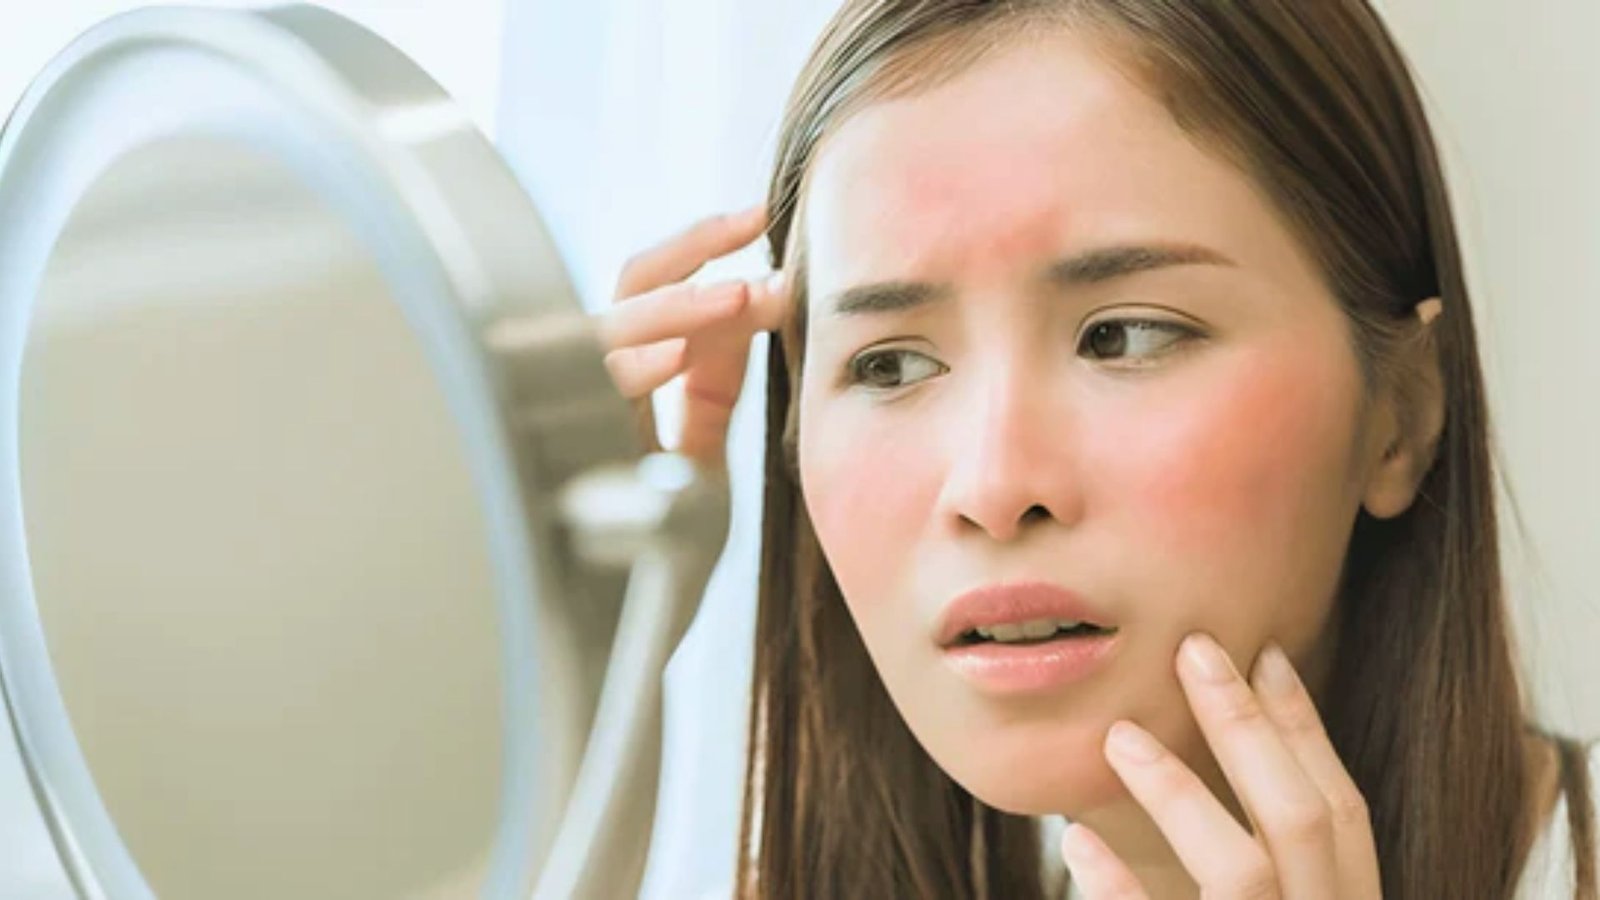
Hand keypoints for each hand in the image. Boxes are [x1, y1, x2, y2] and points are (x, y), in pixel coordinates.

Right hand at [597, 204, 791, 469]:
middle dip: (691, 248)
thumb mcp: (711, 404)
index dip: (701, 239)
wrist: (656, 563)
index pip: (651, 273)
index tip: (760, 214)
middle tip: (753, 227)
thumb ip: (729, 345)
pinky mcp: (585, 450)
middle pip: (629, 283)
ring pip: (611, 330)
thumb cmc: (678, 490)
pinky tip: (676, 354)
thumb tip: (778, 283)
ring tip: (738, 294)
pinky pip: (600, 397)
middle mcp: (599, 365)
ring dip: (676, 305)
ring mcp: (585, 403)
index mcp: (626, 348)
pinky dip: (635, 368)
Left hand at [1060, 634, 1380, 898]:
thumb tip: (1220, 741)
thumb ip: (1263, 861)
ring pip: (1244, 870)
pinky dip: (1118, 888)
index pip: (1341, 811)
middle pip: (1300, 819)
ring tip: (1120, 735)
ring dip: (1180, 794)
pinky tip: (1078, 841)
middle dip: (1246, 727)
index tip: (1265, 651)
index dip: (1305, 729)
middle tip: (1192, 649)